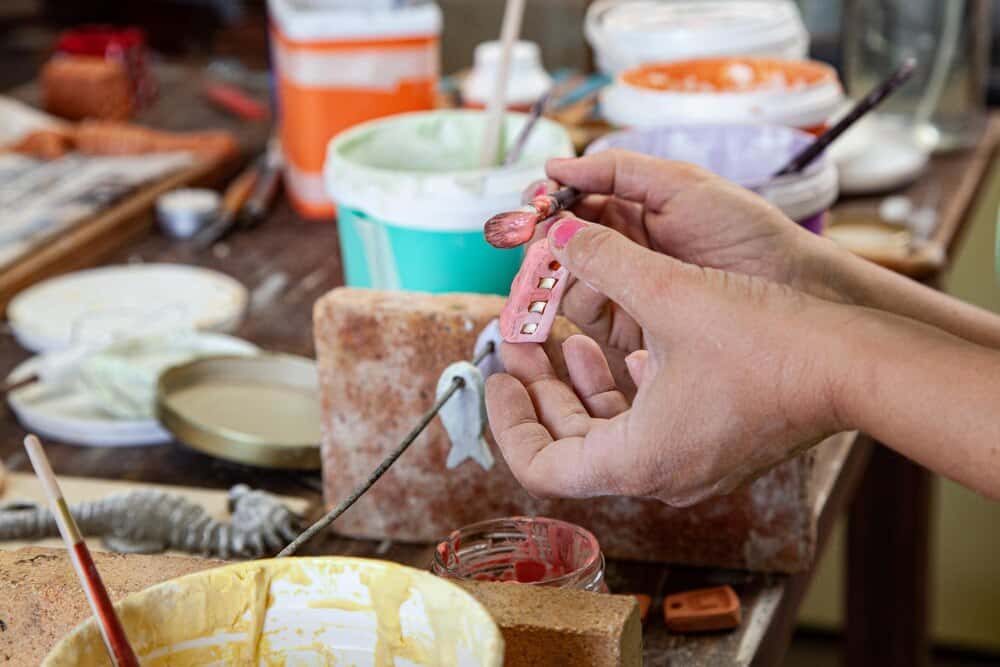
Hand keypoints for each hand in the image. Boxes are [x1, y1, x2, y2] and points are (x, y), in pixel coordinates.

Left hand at [486, 218, 853, 505]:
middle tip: (524, 342)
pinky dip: (627, 390)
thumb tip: (558, 235)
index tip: (500, 376)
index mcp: (637, 460)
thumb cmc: (772, 344)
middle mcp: (661, 475)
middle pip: (571, 445)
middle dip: (542, 389)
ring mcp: (691, 465)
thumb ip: (602, 260)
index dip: (507, 420)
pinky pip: (649, 426)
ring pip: (610, 435)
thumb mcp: (670, 293)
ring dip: (583, 387)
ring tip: (571, 338)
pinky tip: (630, 347)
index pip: (540, 465)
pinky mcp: (715, 446)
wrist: (857, 363)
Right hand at [530, 150, 844, 393]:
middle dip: (548, 240)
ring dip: (561, 272)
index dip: (550, 202)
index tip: (533, 204)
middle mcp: (630, 249)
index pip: (575, 203)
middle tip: (537, 240)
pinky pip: (592, 318)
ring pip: (571, 281)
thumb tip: (555, 166)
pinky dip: (583, 305)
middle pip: (565, 244)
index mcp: (637, 208)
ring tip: (570, 268)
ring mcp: (632, 289)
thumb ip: (616, 172)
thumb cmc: (749, 233)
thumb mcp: (682, 185)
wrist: (796, 293)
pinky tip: (593, 295)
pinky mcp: (637, 329)